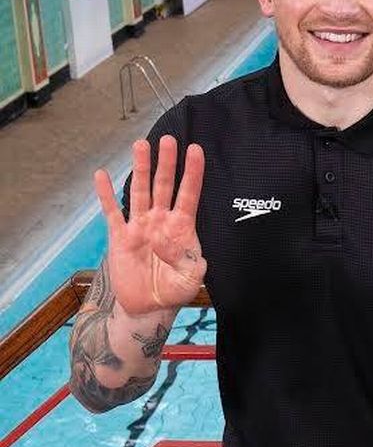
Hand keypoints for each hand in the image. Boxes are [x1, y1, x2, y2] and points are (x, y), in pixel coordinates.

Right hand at [94, 136, 205, 316]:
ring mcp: (140, 226)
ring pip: (140, 191)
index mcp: (181, 228)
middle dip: (167, 163)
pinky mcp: (120, 236)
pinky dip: (106, 194)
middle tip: (169, 140)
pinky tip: (102, 175)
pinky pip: (111, 211)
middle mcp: (161, 221)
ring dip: (141, 169)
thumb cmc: (173, 291)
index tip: (196, 151)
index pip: (189, 195)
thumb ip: (193, 265)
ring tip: (141, 145)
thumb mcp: (191, 281)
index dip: (192, 173)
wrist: (148, 306)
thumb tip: (180, 248)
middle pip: (164, 185)